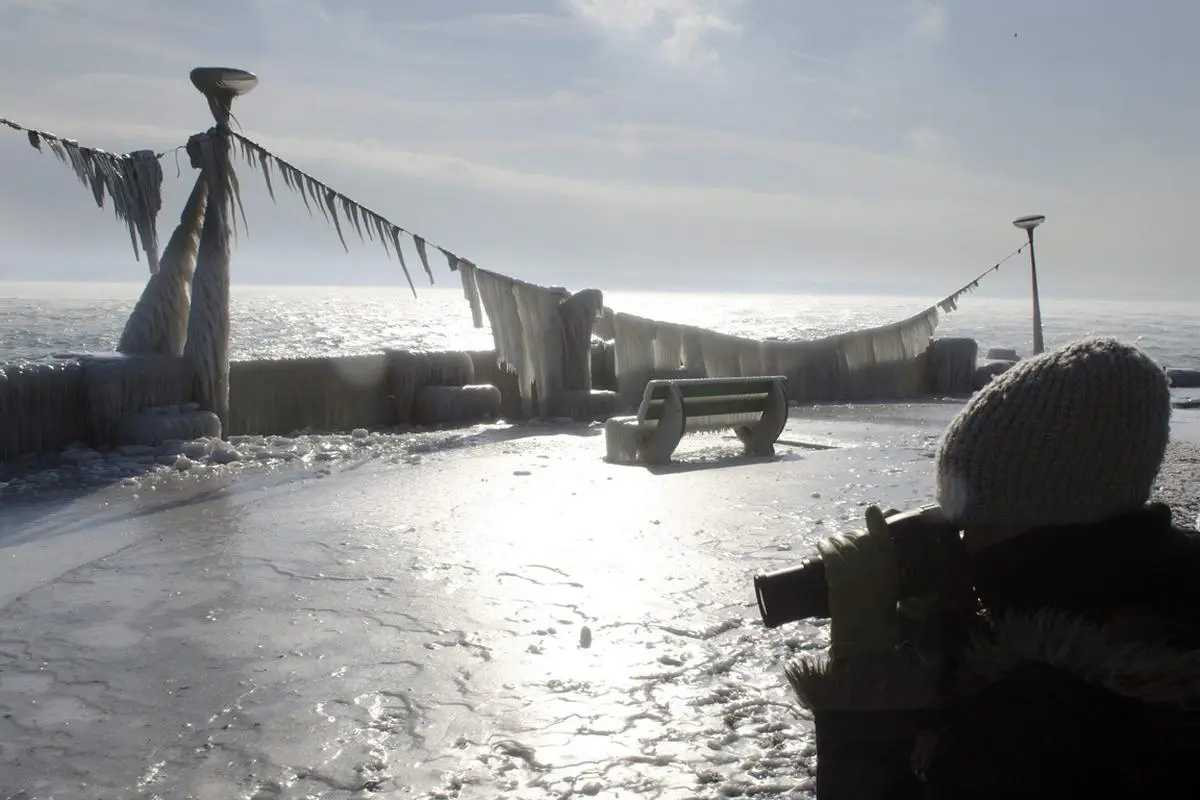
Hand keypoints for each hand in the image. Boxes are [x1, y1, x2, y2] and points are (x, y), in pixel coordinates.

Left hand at [818, 506, 899, 660]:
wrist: (865, 636)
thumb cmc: (877, 616)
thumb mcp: (886, 588)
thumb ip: (880, 569)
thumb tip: (867, 549)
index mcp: (891, 565)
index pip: (883, 535)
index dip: (876, 521)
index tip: (871, 509)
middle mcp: (876, 562)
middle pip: (858, 537)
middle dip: (850, 536)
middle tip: (843, 539)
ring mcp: (857, 567)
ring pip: (842, 543)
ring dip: (834, 540)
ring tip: (830, 542)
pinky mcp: (838, 574)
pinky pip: (829, 552)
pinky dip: (824, 546)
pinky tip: (820, 545)